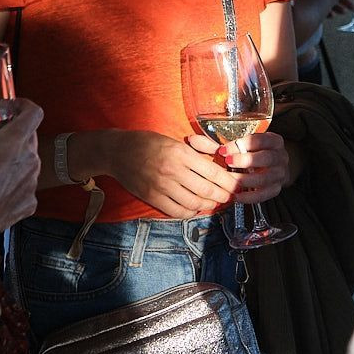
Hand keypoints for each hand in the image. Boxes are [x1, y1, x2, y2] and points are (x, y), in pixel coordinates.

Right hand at [0, 99, 42, 232]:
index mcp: (14, 142)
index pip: (34, 113)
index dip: (24, 105)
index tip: (8, 108)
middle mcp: (30, 159)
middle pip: (30, 137)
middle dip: (14, 134)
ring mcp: (33, 182)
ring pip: (29, 162)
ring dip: (15, 161)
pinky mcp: (31, 202)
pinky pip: (25, 187)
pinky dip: (14, 185)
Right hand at [105, 130, 242, 218]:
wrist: (117, 151)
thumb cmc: (147, 142)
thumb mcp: (174, 141)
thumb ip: (196, 152)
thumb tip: (218, 160)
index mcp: (181, 153)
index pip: (212, 172)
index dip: (228, 182)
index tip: (236, 185)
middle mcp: (173, 171)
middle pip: (207, 190)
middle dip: (222, 196)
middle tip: (229, 197)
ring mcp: (162, 186)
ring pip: (194, 203)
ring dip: (207, 205)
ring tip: (213, 203)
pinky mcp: (152, 198)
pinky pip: (177, 211)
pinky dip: (189, 212)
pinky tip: (194, 208)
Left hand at [194, 131, 289, 203]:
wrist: (271, 166)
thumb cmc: (249, 152)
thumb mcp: (237, 144)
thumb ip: (214, 143)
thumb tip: (192, 140)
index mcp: (273, 140)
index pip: (260, 139)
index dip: (242, 144)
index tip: (224, 149)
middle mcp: (281, 156)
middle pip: (267, 158)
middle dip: (246, 161)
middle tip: (228, 163)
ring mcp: (280, 173)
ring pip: (266, 178)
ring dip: (247, 180)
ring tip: (231, 182)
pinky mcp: (277, 189)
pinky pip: (265, 194)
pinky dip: (251, 196)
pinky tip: (237, 196)